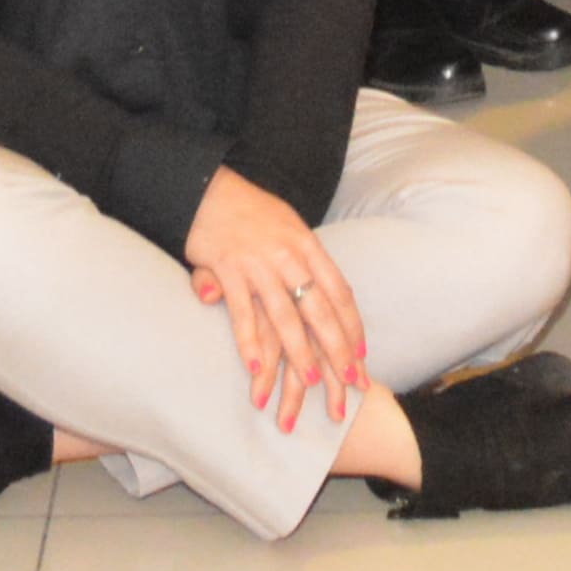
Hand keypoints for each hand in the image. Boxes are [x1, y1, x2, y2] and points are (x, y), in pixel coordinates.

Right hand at [185, 167, 371, 425]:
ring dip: (299, 351)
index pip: (338, 290)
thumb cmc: (252, 213)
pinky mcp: (228, 271)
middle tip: (350, 378)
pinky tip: (255, 368)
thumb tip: (333, 295)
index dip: (352, 324)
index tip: (362, 354)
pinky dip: (249, 342)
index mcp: (307, 245)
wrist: (208, 190)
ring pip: (285, 314)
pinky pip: (242, 313)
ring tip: (310, 381)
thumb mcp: (289, 230)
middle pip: (319, 307)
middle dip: (336, 346)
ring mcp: (259, 264)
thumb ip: (309, 264)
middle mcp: (288, 255)